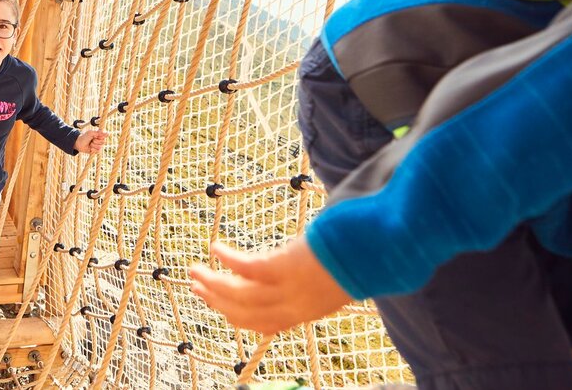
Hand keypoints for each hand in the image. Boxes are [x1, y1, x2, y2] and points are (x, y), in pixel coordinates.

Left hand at [74, 129, 106, 153]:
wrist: (79, 143)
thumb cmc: (84, 137)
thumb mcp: (91, 133)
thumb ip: (99, 133)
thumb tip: (108, 134)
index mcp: (99, 136)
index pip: (104, 137)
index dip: (100, 137)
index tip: (95, 136)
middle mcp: (99, 141)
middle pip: (103, 142)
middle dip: (96, 141)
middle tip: (91, 140)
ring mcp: (98, 146)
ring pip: (100, 147)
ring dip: (93, 145)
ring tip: (90, 144)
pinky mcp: (96, 151)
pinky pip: (98, 151)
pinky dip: (93, 150)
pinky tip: (90, 148)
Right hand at [188, 238, 351, 335]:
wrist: (377, 248)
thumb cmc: (359, 257)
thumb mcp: (335, 280)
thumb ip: (313, 284)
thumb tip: (297, 271)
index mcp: (304, 314)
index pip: (260, 325)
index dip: (233, 316)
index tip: (215, 302)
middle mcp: (292, 307)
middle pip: (243, 312)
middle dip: (215, 301)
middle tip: (195, 286)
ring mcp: (288, 289)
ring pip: (239, 294)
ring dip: (212, 283)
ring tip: (194, 270)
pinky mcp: (285, 267)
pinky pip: (247, 268)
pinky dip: (228, 259)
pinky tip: (215, 247)